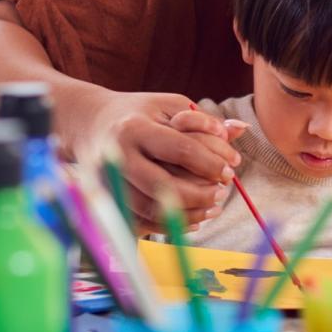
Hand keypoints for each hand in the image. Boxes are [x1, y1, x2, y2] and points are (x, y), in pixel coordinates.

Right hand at [84, 91, 241, 230]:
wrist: (90, 122)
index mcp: (136, 128)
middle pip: (163, 185)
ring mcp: (106, 181)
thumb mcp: (171, 106)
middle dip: (199, 194)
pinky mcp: (105, 198)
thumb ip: (205, 121)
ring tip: (214, 208)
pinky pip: (139, 221)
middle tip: (222, 193)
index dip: (211, 162)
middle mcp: (118, 156)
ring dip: (188, 214)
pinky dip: (169, 225)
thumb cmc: (141, 113)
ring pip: (150, 209)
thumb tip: (241, 129)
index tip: (232, 168)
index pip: (181, 149)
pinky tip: (194, 220)